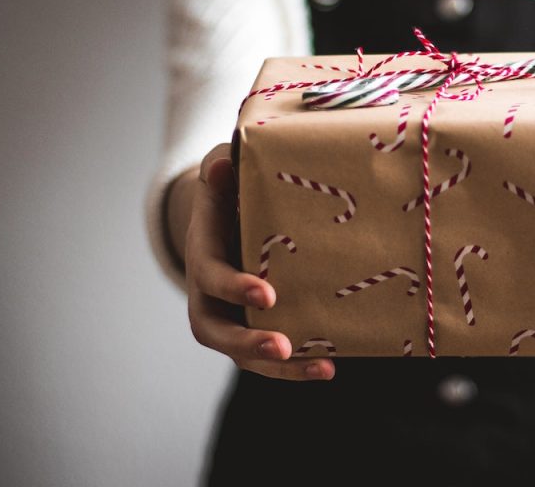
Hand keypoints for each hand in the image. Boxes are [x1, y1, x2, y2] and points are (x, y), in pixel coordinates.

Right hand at [185, 143, 334, 379]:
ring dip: (280, 368)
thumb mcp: (223, 172)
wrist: (227, 216)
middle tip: (282, 346)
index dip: (235, 287)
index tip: (267, 293)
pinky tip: (330, 366)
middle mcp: (209, 295)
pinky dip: (296, 367)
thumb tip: (222, 166)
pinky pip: (269, 357)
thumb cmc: (229, 191)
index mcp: (203, 255)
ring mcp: (230, 317)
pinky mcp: (254, 328)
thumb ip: (221, 169)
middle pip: (216, 332)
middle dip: (248, 342)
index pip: (211, 277)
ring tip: (322, 368)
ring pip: (243, 355)